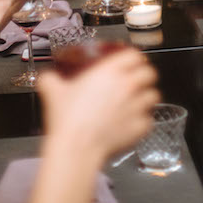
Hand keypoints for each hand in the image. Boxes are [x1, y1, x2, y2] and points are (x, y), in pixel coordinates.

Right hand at [37, 49, 159, 157]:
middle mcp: (128, 85)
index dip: (133, 58)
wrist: (76, 147)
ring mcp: (137, 106)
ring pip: (153, 95)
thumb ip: (50, 79)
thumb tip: (48, 77)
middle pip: (150, 73)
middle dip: (144, 75)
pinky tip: (133, 122)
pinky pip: (149, 120)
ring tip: (136, 101)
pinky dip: (143, 120)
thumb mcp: (53, 91)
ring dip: (146, 97)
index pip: (134, 55)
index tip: (129, 63)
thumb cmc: (67, 118)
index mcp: (110, 71)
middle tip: (135, 81)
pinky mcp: (140, 127)